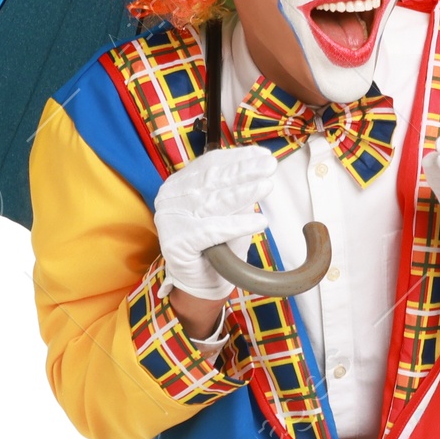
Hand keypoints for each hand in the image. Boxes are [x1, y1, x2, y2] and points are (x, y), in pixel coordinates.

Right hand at [154, 146, 277, 311]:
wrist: (199, 283)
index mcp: (179, 184)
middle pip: (212, 179)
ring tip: (266, 187)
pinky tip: (259, 222)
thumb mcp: (228, 212)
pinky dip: (238, 226)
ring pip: (213, 202)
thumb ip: (237, 191)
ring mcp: (170, 218)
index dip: (237, 158)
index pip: (209, 164)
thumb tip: (259, 168)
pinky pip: (212, 230)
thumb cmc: (215, 245)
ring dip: (243, 193)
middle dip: (244, 171)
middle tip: (269, 166)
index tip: (261, 155)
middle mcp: (170, 197)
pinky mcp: (176, 241)